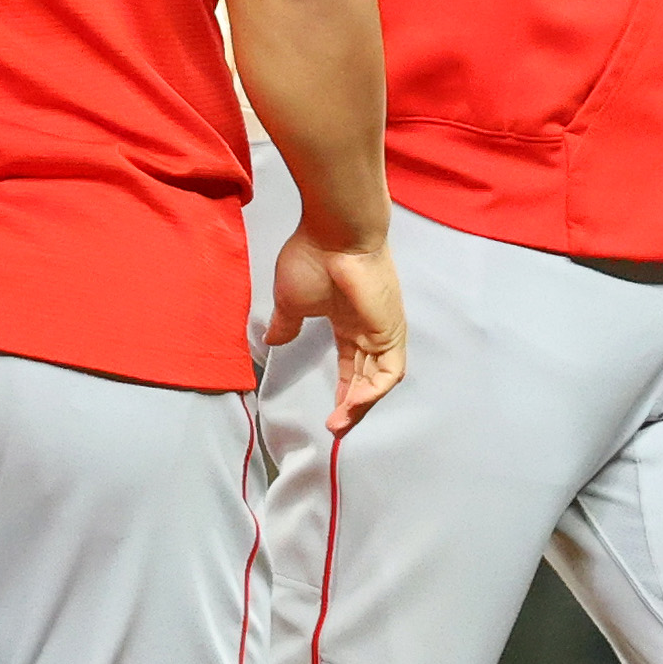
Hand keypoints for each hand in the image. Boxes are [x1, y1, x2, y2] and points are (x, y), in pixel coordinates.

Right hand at [268, 232, 406, 433]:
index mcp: (348, 322)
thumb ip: (286, 325)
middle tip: (336, 428)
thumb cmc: (312, 260)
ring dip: (361, 405)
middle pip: (367, 377)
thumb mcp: (291, 301)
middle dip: (352, 406)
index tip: (330, 414)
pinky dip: (374, 391)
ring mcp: (383, 329)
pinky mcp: (391, 330)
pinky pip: (389, 371)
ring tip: (340, 424)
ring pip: (380, 379)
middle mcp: (369, 328)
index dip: (344, 391)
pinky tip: (355, 404)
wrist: (335, 234)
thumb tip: (271, 341)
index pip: (352, 365)